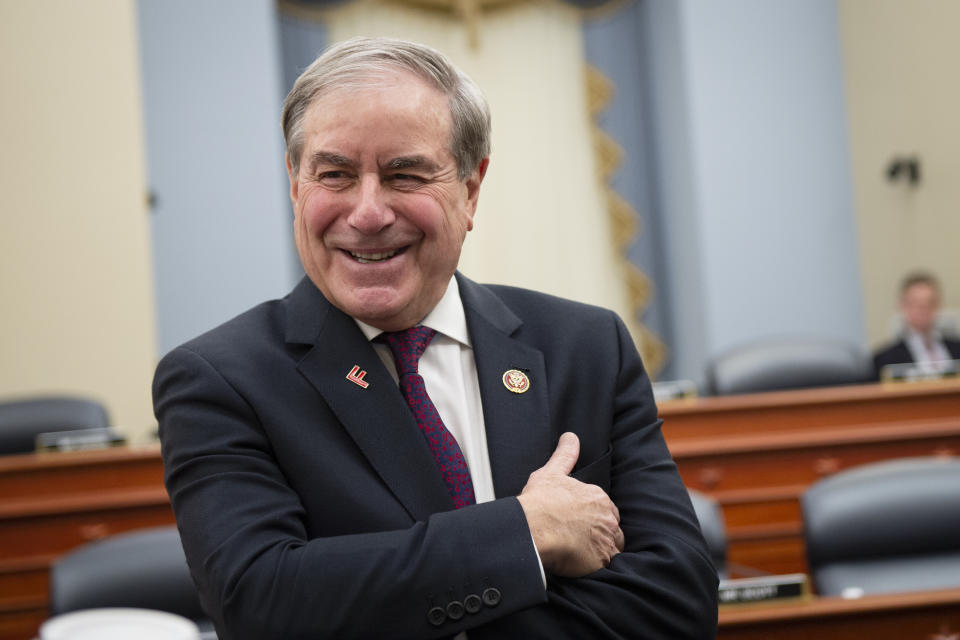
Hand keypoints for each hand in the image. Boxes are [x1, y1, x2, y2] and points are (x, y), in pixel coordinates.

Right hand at [516, 432, 623, 576]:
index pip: (603, 509)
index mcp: (598, 497)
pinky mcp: (602, 560)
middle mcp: (607, 517)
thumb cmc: (540, 502)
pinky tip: (581, 564)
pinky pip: (607, 565)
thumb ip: (565, 455)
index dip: (591, 517)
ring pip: (611, 547)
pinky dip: (597, 565)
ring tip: (578, 554)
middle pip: (610, 528)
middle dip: (598, 533)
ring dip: (600, 550)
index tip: (576, 522)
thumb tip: (571, 437)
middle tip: (576, 539)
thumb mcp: (551, 473)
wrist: (533, 529)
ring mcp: (607, 539)